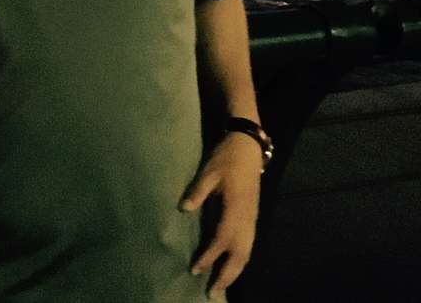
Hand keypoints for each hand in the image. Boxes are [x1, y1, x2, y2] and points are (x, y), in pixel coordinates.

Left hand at [180, 133, 261, 299]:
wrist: (247, 148)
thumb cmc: (226, 158)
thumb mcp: (208, 171)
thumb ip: (197, 191)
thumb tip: (183, 209)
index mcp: (235, 208)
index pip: (221, 240)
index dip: (209, 257)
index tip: (195, 270)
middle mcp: (246, 219)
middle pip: (239, 256)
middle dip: (226, 276)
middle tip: (211, 292)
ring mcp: (252, 219)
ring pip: (247, 254)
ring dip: (235, 271)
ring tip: (220, 285)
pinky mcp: (253, 217)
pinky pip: (249, 246)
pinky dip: (241, 260)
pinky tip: (231, 265)